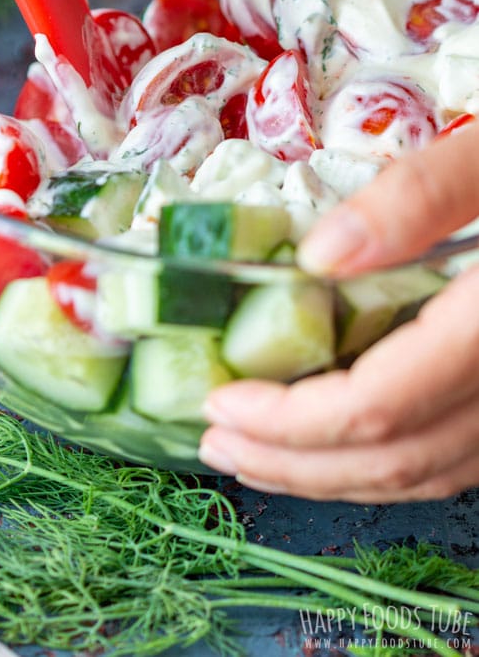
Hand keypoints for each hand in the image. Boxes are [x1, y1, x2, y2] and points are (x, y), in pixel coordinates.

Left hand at [199, 120, 478, 501]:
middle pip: (393, 459)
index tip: (222, 400)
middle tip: (216, 444)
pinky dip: (388, 464)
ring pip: (427, 474)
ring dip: (331, 475)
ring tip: (258, 454)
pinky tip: (343, 443)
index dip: (288, 421)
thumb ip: (422, 196)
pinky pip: (458, 459)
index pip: (377, 406)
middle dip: (290, 463)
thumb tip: (319, 257)